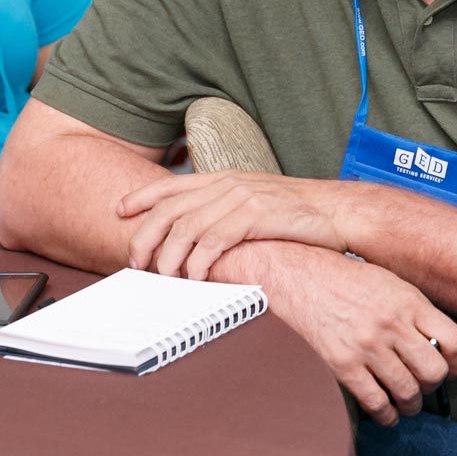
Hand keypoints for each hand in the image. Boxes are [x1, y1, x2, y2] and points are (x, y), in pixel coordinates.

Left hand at [119, 171, 349, 278]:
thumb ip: (226, 210)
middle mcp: (228, 184)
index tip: (119, 210)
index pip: (172, 185)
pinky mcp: (256, 216)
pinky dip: (198, 261)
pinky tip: (194, 277)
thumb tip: (198, 233)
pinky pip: (214, 240)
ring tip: (164, 276)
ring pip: (187, 226)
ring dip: (169, 255)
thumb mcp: (255, 203)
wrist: (337, 212)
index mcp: (225, 178)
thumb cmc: (297, 215)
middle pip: (170, 208)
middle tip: (136, 261)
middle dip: (146, 235)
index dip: (142, 196)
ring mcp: (242, 198)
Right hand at [224, 244, 456, 424]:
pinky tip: (387, 412)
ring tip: (407, 401)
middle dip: (434, 385)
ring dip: (412, 404)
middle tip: (425, 384)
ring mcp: (368, 347)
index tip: (454, 368)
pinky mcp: (344, 365)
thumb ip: (415, 311)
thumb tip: (437, 346)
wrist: (300, 277)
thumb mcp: (390, 282)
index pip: (454, 341)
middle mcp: (392, 325)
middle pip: (434, 372)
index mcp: (409, 301)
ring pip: (408, 392)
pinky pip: (377, 403)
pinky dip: (387, 415)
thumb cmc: (346, 278)